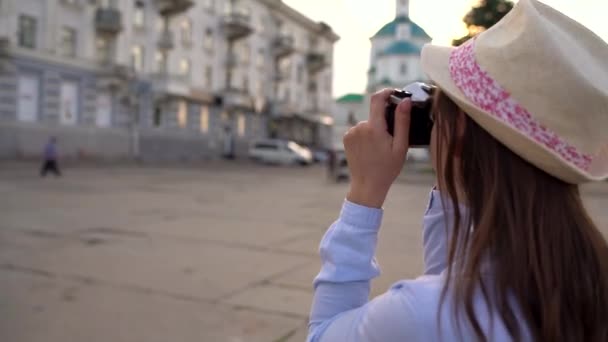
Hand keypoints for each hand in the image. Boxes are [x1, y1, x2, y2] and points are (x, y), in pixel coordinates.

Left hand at [344, 89, 411, 207]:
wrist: (367, 185)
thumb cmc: (387, 168)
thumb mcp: (400, 146)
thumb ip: (402, 121)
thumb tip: (405, 101)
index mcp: (374, 128)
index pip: (378, 99)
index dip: (387, 92)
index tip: (394, 93)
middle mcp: (359, 127)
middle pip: (375, 115)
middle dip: (384, 122)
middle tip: (391, 140)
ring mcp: (351, 133)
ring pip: (368, 123)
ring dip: (375, 130)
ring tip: (380, 149)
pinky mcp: (346, 138)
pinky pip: (360, 130)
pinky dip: (366, 135)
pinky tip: (370, 150)